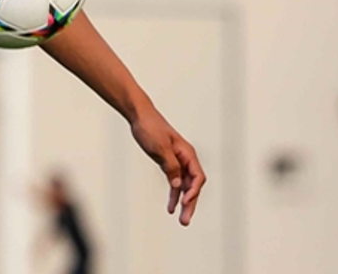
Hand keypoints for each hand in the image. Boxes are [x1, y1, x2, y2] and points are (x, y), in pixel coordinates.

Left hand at [130, 109, 206, 225]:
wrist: (140, 116)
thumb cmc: (150, 128)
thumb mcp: (160, 148)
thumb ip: (170, 166)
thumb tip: (178, 185)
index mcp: (187, 153)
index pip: (197, 176)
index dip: (193, 191)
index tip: (185, 202)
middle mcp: (185, 158)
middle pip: (193, 185)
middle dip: (190, 204)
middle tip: (185, 221)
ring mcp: (177, 161)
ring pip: (184, 186)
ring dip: (182, 202)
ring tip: (181, 219)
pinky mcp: (168, 163)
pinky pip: (174, 182)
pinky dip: (174, 194)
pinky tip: (171, 206)